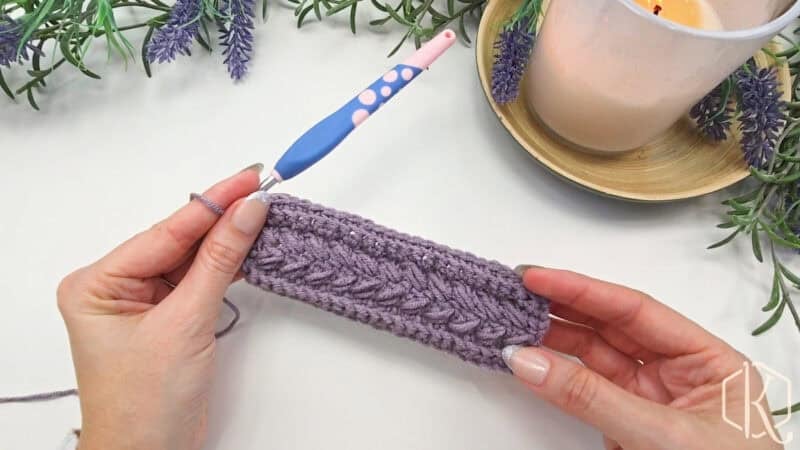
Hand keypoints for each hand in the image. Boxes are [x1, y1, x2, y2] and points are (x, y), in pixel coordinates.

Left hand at [57, 165, 268, 449]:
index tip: (248, 180)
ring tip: (263, 213)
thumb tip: (247, 212)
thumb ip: (220, 262)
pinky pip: (197, 279)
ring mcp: (140, 302)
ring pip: (191, 258)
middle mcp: (114, 287)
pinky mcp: (165, 316)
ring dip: (227, 241)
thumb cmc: (145, 405)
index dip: (212, 203)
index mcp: (97, 283)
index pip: (165, 232)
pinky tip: (249, 247)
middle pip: (178, 240)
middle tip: (261, 189)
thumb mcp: (186, 323)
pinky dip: (225, 267)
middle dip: (221, 218)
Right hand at [504, 267, 785, 449]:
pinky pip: (585, 391)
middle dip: (563, 307)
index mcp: (710, 362)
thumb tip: (531, 361)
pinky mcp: (628, 427)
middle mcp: (680, 374)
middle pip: (611, 328)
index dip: (584, 291)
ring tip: (515, 324)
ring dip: (553, 340)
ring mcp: (651, 401)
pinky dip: (556, 376)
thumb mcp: (663, 436)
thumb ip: (593, 398)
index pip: (637, 312)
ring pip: (594, 357)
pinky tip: (532, 361)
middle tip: (519, 292)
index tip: (539, 277)